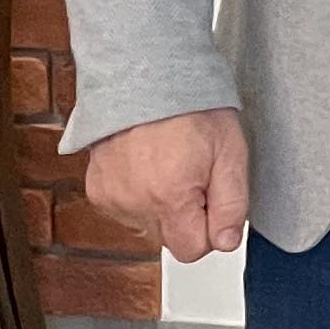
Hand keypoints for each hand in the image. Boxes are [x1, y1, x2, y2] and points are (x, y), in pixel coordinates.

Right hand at [86, 107, 249, 264]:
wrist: (147, 77)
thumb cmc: (193, 110)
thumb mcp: (231, 153)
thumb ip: (232, 205)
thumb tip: (226, 242)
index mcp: (169, 197)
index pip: (192, 250)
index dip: (210, 229)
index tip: (213, 199)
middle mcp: (134, 203)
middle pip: (169, 240)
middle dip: (187, 217)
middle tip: (194, 176)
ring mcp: (111, 197)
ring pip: (147, 226)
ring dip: (161, 207)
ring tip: (170, 166)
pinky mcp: (97, 190)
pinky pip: (125, 210)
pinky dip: (139, 196)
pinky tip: (149, 166)